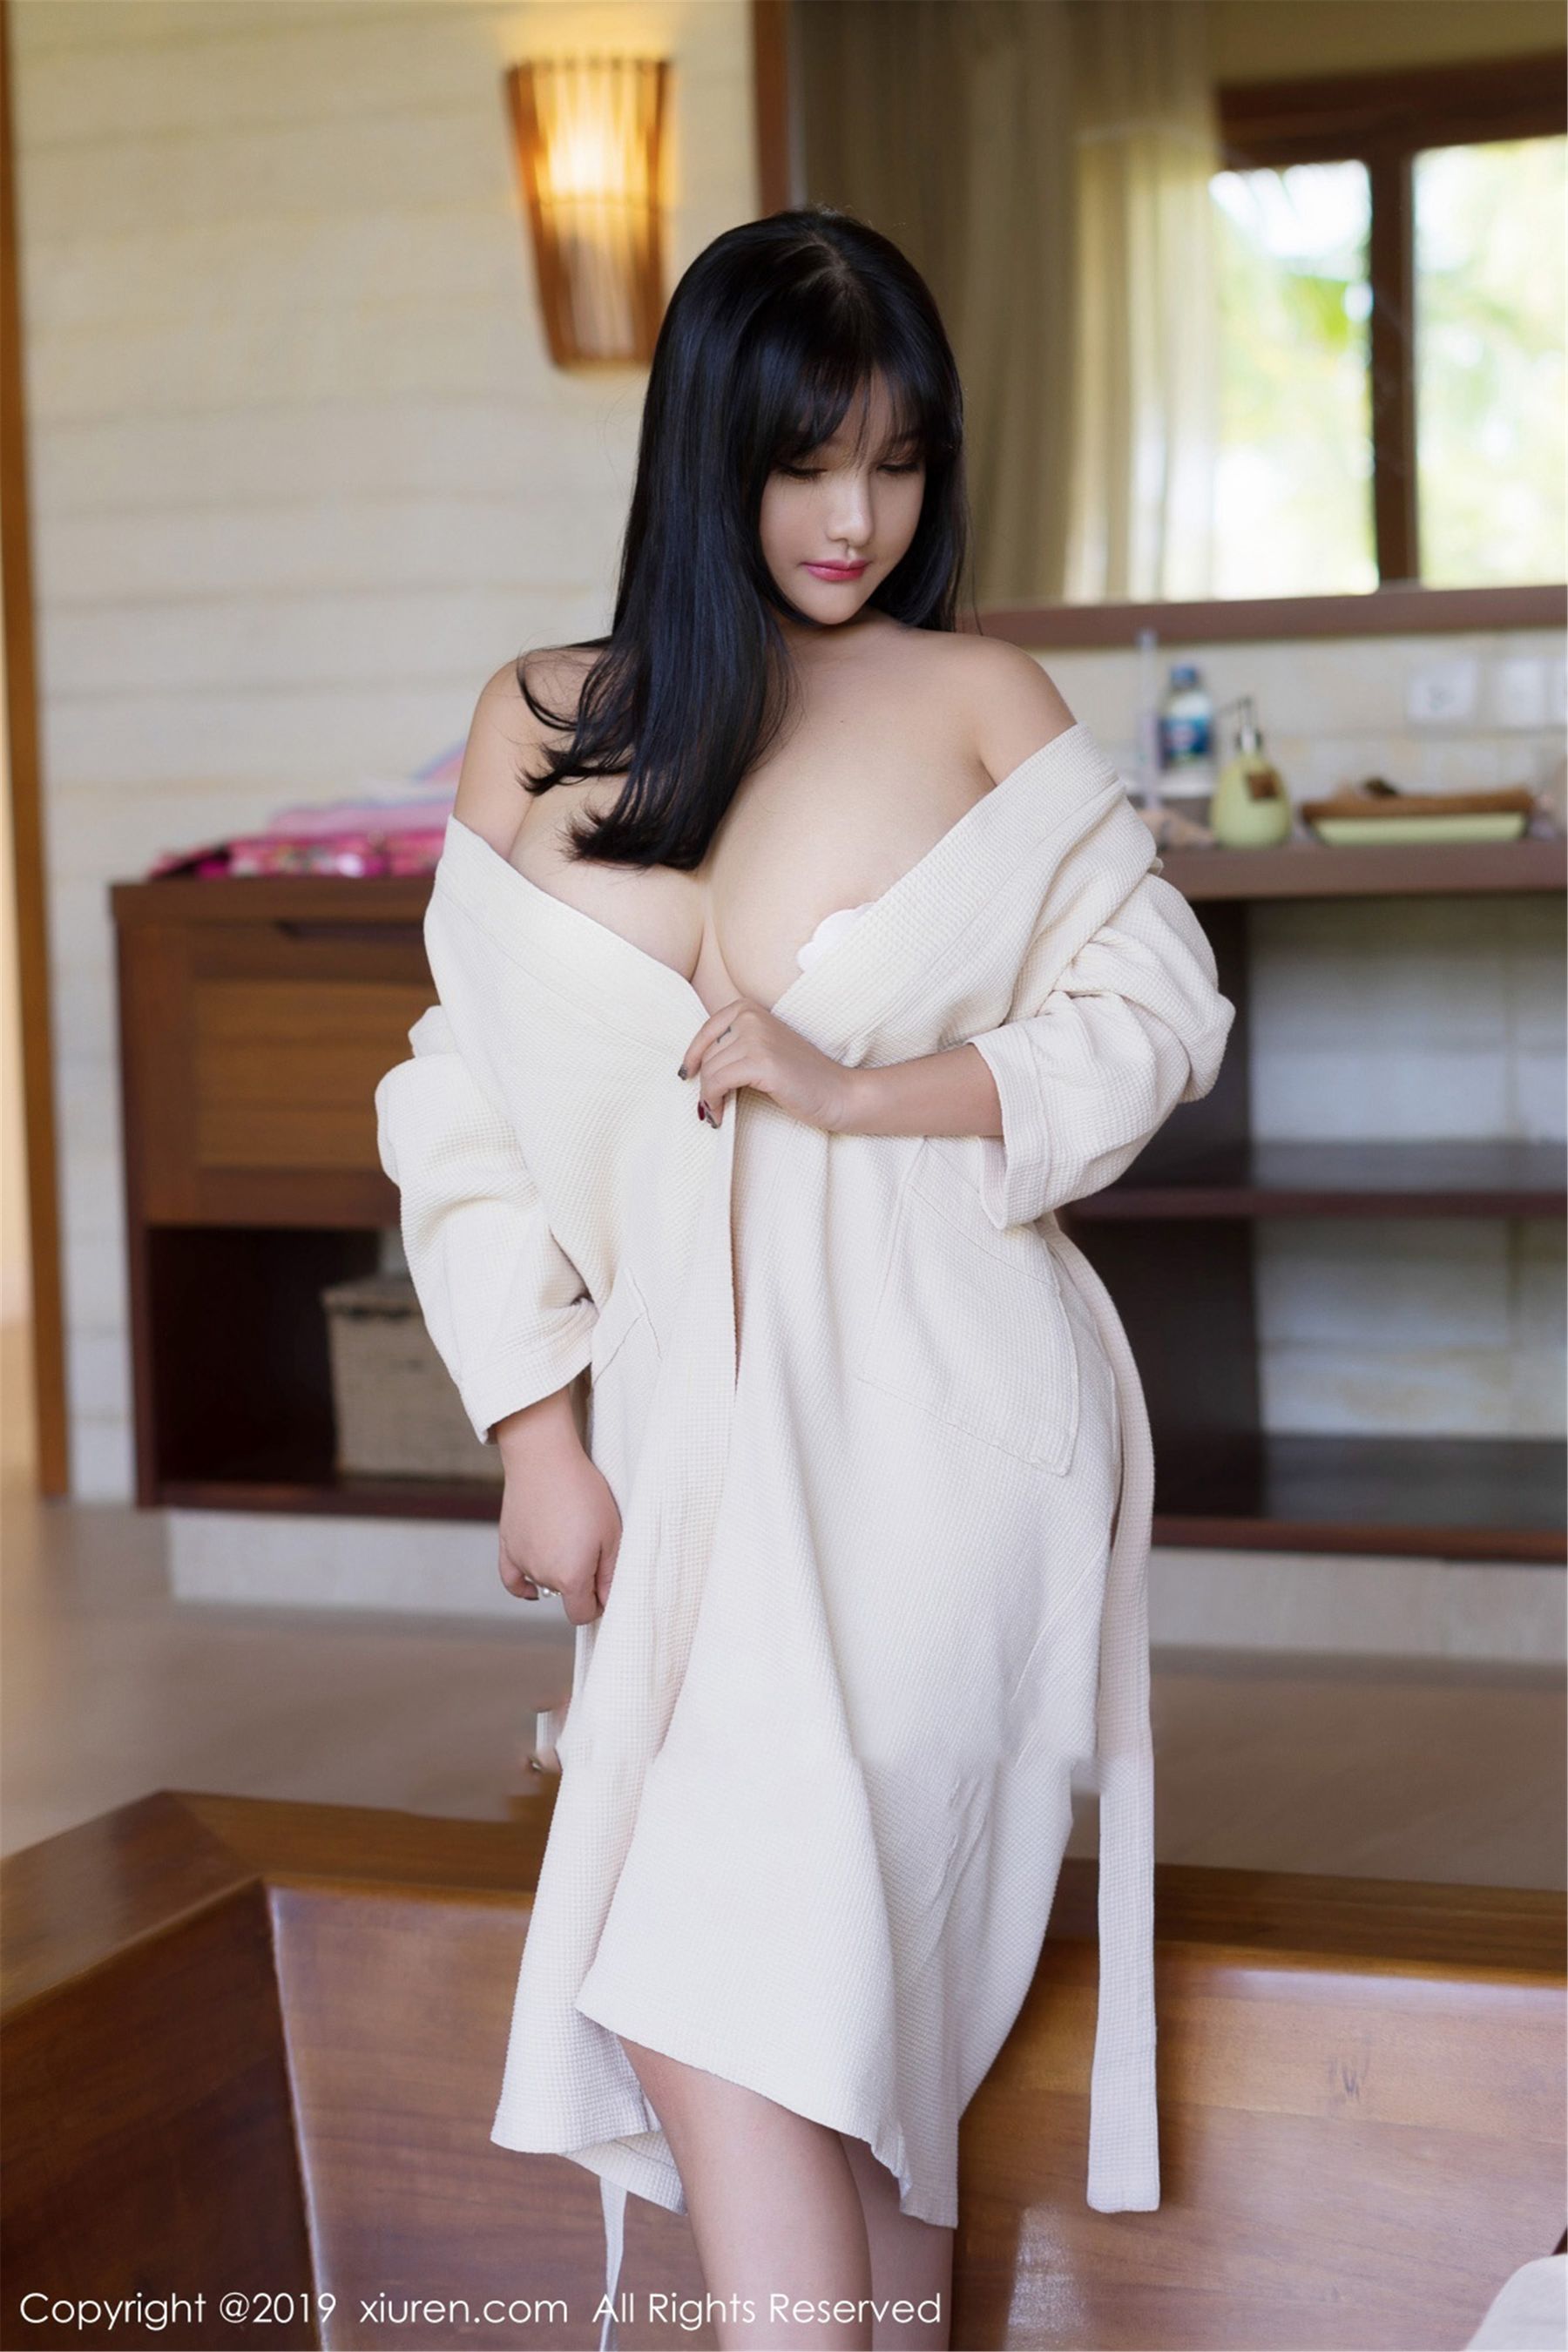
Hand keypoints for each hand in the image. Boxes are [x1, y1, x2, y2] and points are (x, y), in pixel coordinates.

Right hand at [495, 1416, 621, 1623]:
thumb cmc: (583, 1492)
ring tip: (568, 1536)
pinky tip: (533, 1588)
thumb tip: (606, 1600)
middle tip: (590, 1545)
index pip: (581, 1613)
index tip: (603, 1586)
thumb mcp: (612, 1533)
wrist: (544, 1458)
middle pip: (564, 1596)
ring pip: (543, 1583)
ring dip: (556, 1572)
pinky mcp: (507, 1546)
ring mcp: (521, 1561)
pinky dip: (524, 1585)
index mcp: (570, 1577)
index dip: (596, 1604)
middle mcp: (542, 1576)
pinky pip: (512, 1580)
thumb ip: (610, 1574)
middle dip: (580, 1581)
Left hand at [678, 998, 857, 1131]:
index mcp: (749, 1008)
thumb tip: (692, 1067)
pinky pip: (718, 1083)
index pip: (706, 1031)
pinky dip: (714, 1102)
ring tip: (717, 1112)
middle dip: (705, 1083)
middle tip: (711, 1106)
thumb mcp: (763, 1048)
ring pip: (710, 1071)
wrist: (837, 1092)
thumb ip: (734, 1046)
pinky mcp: (761, 1062)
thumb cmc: (801, 1076)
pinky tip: (721, 1115)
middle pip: (708, 1054)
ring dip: (708, 1097)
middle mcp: (750, 1016)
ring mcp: (756, 1037)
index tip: (688, 1075)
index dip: (693, 1056)